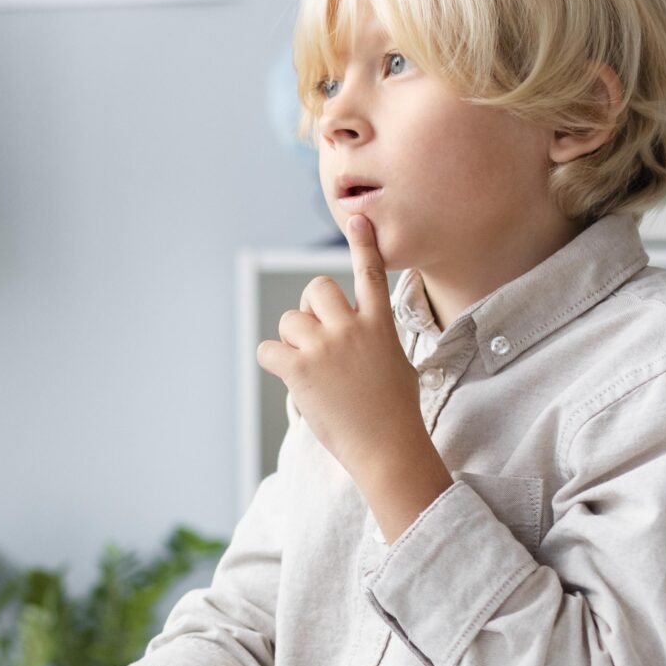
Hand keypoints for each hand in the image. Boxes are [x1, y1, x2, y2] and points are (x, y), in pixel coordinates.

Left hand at [254, 212, 449, 537]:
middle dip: (309, 309)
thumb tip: (355, 336)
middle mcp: (352, 328)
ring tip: (310, 369)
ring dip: (292, 340)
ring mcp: (326, 347)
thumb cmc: (394, 413)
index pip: (371, 274)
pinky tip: (290, 378)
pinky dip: (273, 362)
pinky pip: (268, 350)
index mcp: (379, 325)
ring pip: (289, 320)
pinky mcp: (301, 368)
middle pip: (315, 289)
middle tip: (317, 340)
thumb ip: (375, 339)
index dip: (362, 244)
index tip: (358, 218)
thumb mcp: (397, 364)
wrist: (388, 448)